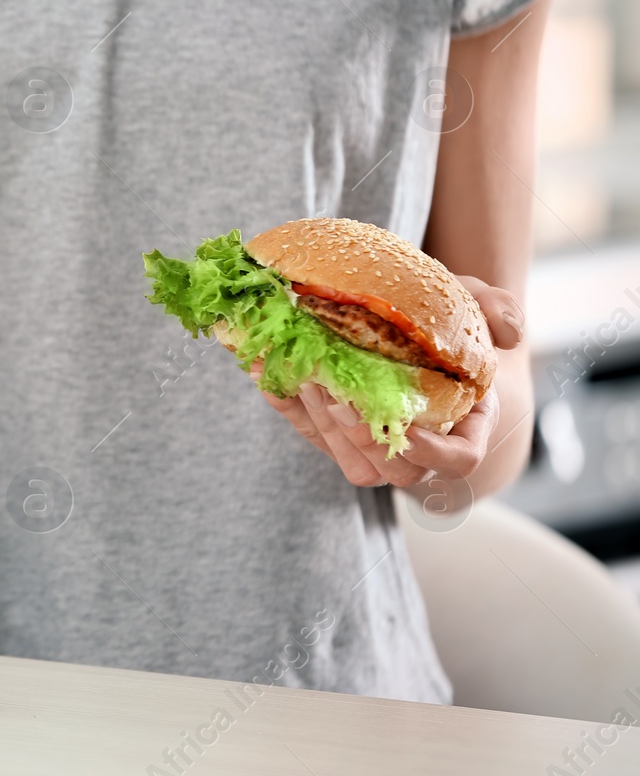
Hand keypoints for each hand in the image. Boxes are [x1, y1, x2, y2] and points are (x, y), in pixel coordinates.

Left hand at [254, 275, 522, 487]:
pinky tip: (267, 369)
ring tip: (305, 377)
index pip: (459, 460)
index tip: (403, 426)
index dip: (433, 453)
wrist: (406, 322)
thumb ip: (498, 309)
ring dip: (324, 427)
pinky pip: (310, 433)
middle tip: (337, 396)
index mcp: (464, 424)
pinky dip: (287, 404)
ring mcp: (374, 447)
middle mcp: (420, 447)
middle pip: (396, 471)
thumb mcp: (474, 304)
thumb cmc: (448, 321)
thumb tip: (508, 333)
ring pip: (352, 464)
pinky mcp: (334, 434)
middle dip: (363, 438)